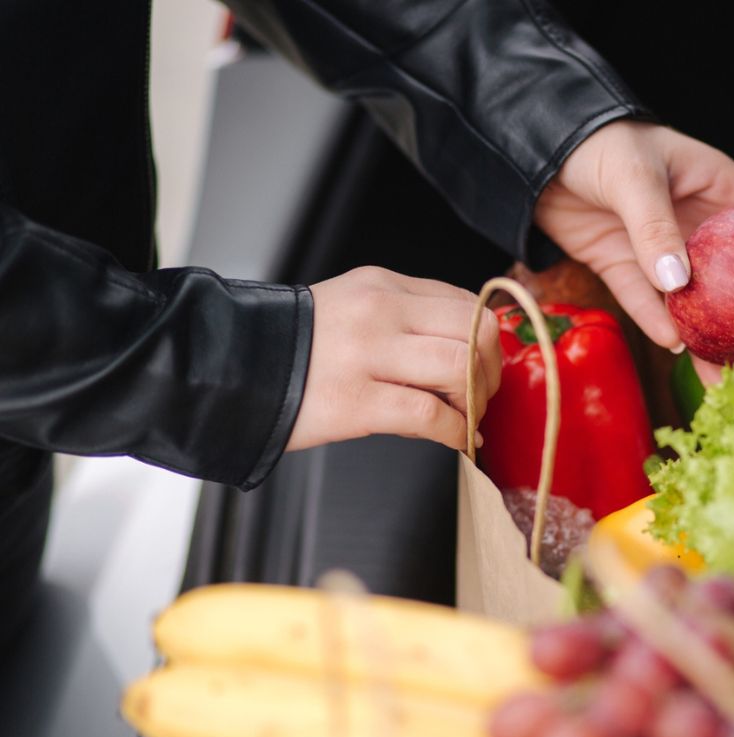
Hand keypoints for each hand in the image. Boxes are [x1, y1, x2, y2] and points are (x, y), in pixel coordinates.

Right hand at [286, 267, 500, 451]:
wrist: (227, 369)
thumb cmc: (295, 348)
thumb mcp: (352, 308)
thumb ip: (406, 318)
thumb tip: (467, 350)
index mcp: (382, 285)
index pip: (466, 301)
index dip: (486, 341)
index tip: (484, 366)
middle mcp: (380, 311)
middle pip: (476, 330)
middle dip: (491, 370)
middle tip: (481, 395)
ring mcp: (367, 355)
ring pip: (461, 367)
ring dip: (477, 400)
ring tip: (466, 418)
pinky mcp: (355, 401)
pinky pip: (431, 415)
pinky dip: (456, 432)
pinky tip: (455, 440)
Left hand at [534, 120, 733, 383]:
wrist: (535, 149)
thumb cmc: (598, 142)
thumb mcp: (634, 176)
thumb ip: (655, 227)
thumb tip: (680, 283)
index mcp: (723, 189)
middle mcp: (701, 226)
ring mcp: (665, 252)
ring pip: (702, 306)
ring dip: (720, 343)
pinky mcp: (626, 269)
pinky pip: (649, 305)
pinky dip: (663, 328)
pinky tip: (680, 353)